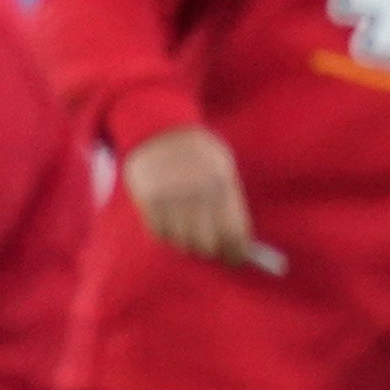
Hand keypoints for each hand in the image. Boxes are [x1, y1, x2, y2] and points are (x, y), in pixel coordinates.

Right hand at [124, 126, 260, 268]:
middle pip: (206, 243)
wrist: (159, 130)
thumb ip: (231, 205)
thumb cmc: (200, 155)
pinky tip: (172, 227)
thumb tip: (241, 246)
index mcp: (222, 185)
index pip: (233, 234)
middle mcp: (197, 193)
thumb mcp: (223, 170)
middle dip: (210, 250)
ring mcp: (171, 197)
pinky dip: (167, 236)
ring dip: (187, 244)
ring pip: (182, 242)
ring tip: (190, 234)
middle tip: (210, 249)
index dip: (235, 252)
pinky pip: (159, 233)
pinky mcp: (148, 199)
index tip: (234, 259)